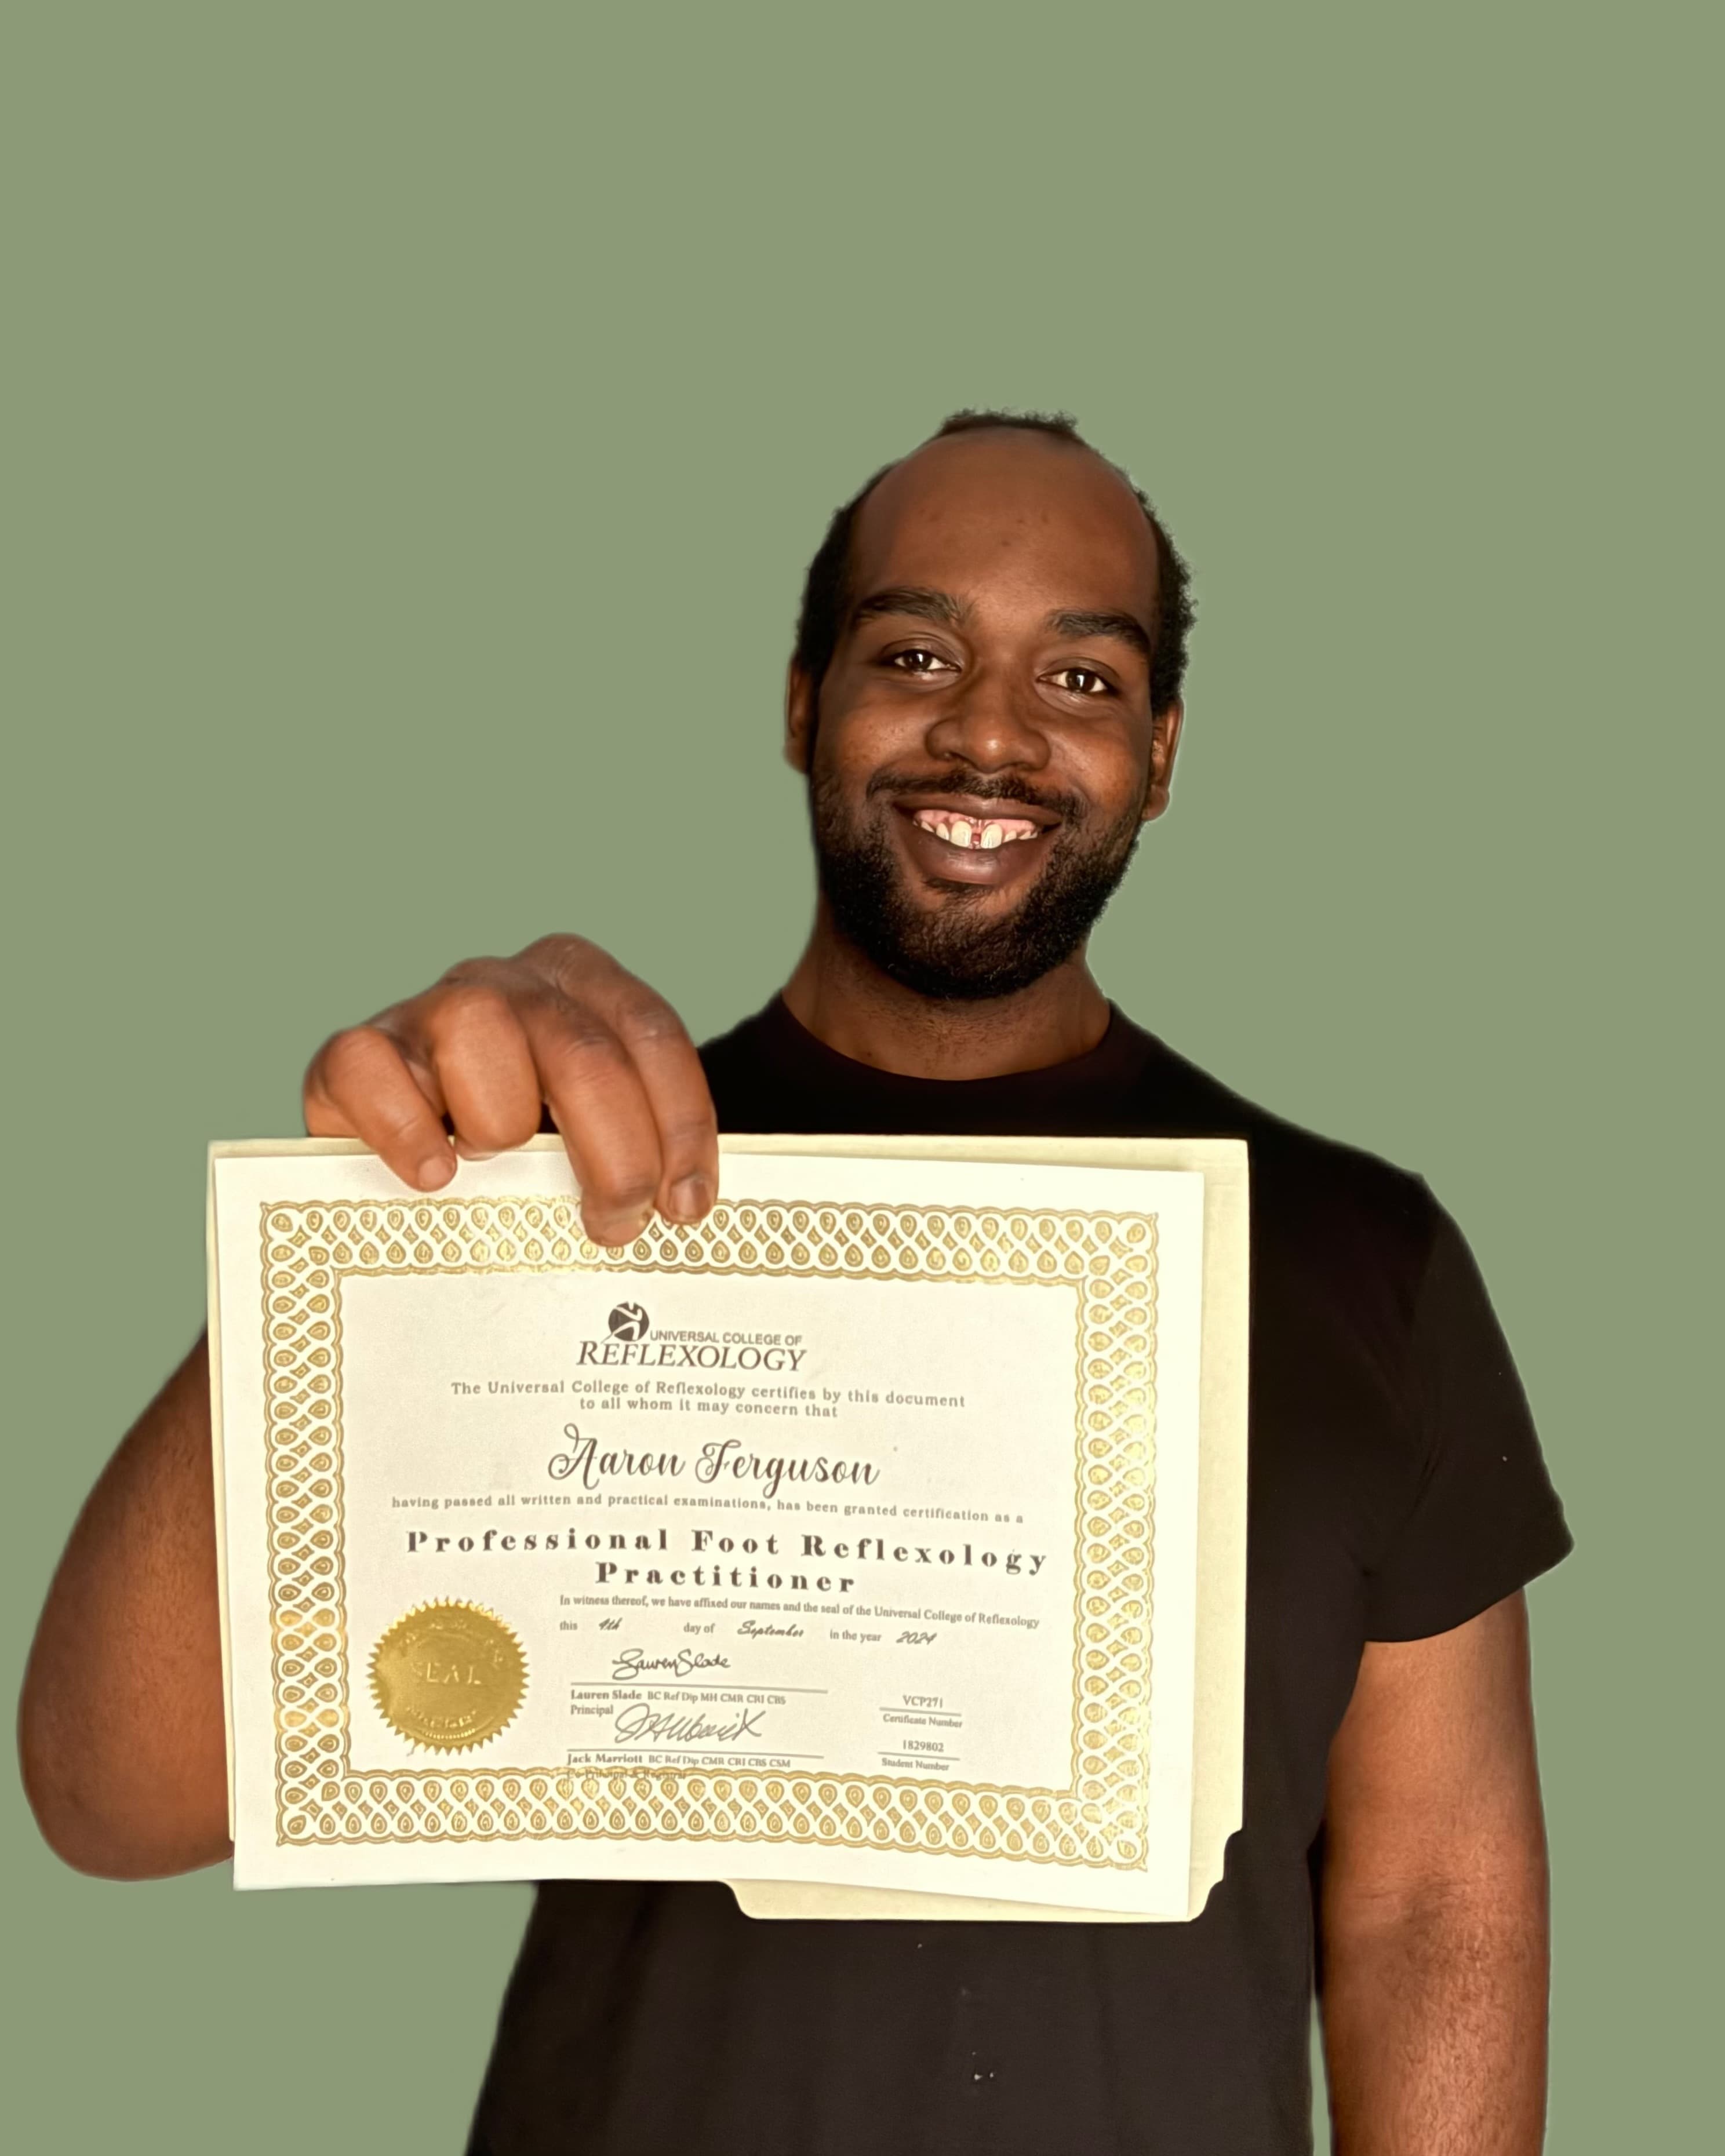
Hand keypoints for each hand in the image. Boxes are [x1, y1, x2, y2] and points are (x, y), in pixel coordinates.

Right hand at [303, 936, 718, 1245]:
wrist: (400, 1151)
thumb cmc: (512, 1147)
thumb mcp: (582, 1133)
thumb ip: (627, 1146)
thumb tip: (678, 1212)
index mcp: (579, 984)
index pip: (651, 1033)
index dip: (680, 1124)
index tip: (685, 1204)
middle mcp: (508, 982)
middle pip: (582, 1051)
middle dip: (615, 1155)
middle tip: (614, 1224)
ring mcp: (429, 1008)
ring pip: (479, 1032)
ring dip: (501, 1123)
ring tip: (495, 1170)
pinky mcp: (357, 1050)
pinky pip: (371, 1067)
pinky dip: (406, 1127)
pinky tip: (433, 1174)